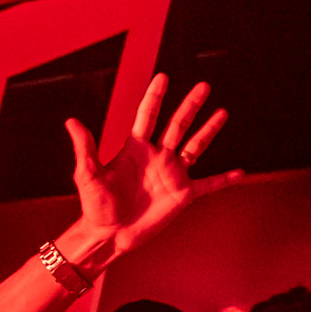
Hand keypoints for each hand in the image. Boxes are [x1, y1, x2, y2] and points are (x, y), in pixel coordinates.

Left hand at [68, 75, 239, 257]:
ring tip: (222, 112)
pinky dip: (224, 179)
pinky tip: (240, 172)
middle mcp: (156, 157)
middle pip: (177, 125)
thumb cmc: (95, 206)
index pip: (147, 116)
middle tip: (204, 86)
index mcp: (135, 148)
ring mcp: (171, 174)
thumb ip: (84, 147)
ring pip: (195, 147)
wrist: (108, 234)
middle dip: (190, 105)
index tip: (162, 76)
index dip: (155, 97)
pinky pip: (208, 185)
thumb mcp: (88, 174)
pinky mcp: (182, 195)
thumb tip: (71, 121)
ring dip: (208, 130)